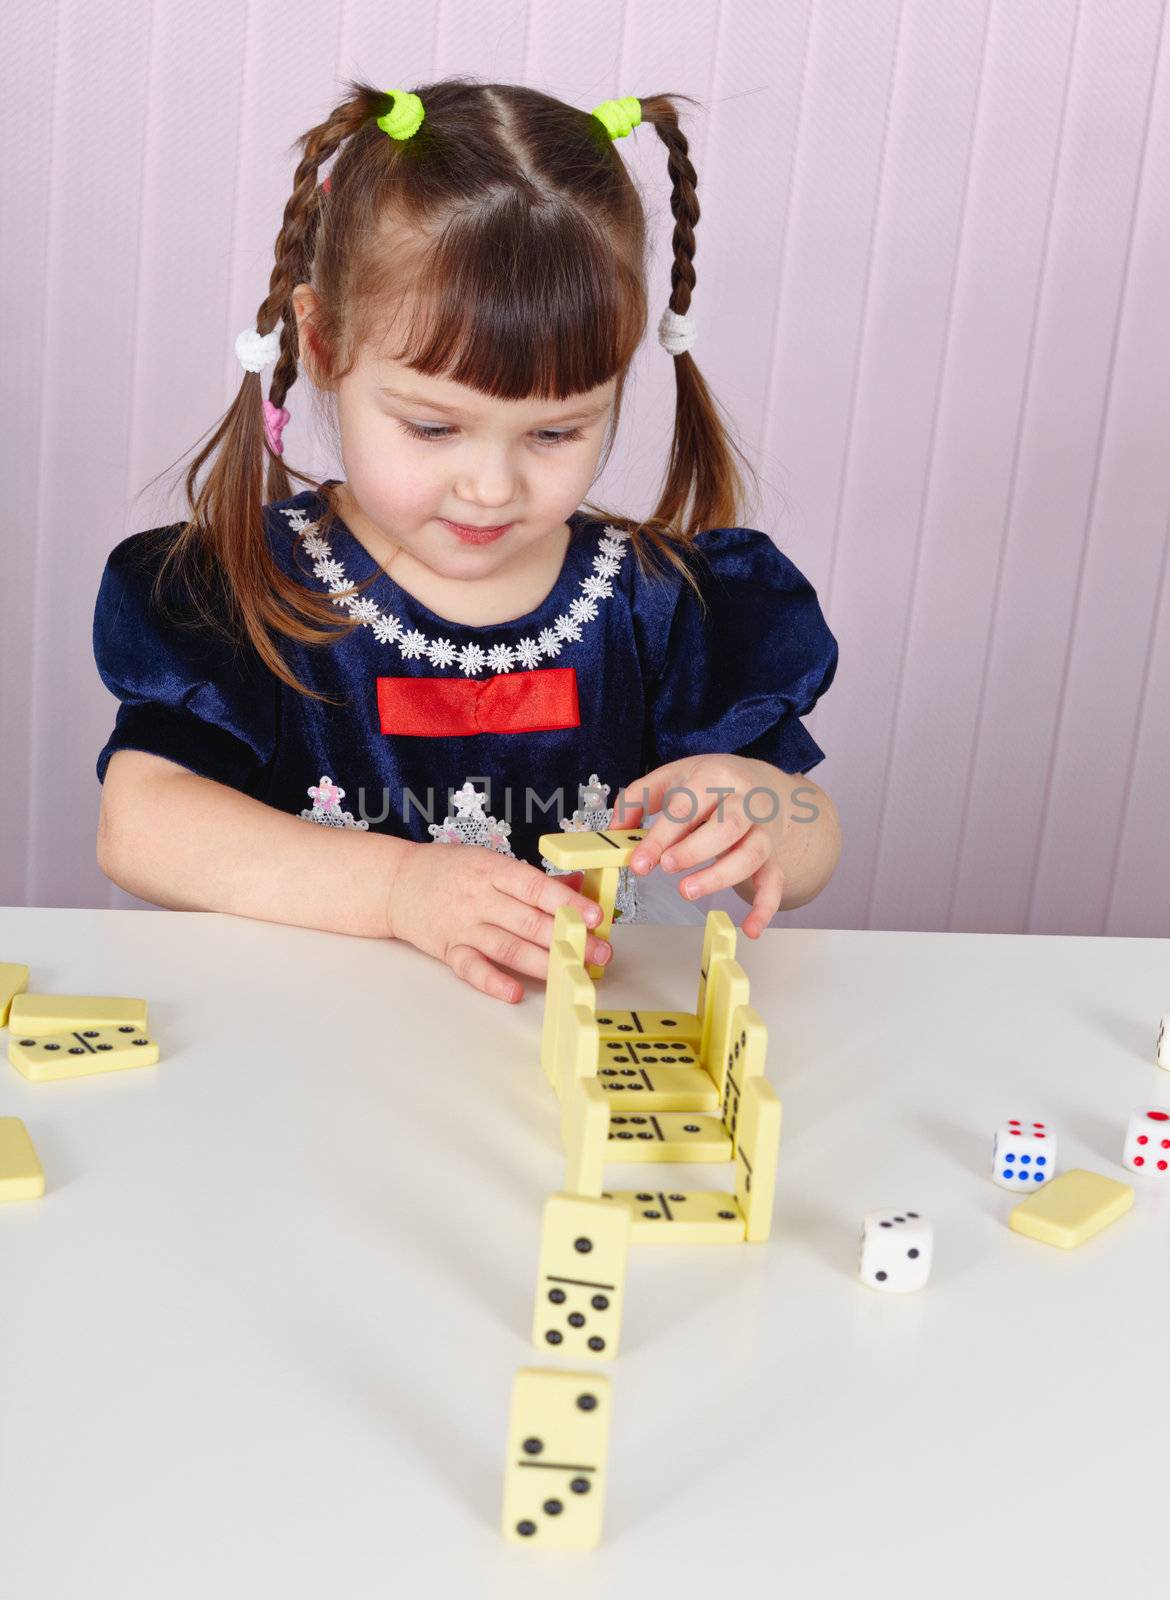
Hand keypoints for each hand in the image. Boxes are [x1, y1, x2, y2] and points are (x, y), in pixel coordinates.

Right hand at [386, 843, 611, 1003]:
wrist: (396, 882)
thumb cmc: (450, 870)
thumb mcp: (489, 862)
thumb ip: (532, 880)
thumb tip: (577, 888)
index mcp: (492, 870)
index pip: (536, 888)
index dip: (568, 904)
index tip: (595, 917)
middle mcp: (479, 898)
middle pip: (528, 922)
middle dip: (567, 939)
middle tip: (598, 953)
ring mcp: (463, 926)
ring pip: (508, 947)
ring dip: (543, 963)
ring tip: (571, 973)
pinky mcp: (449, 949)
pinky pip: (471, 968)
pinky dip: (492, 981)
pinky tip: (515, 992)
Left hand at [616, 755, 787, 938]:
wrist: (763, 785)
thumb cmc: (710, 785)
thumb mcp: (673, 777)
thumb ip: (638, 798)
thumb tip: (615, 830)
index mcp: (715, 778)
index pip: (687, 807)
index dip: (661, 836)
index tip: (639, 862)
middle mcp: (745, 802)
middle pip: (728, 825)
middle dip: (695, 850)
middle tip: (667, 868)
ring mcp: (763, 830)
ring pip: (752, 854)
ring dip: (721, 876)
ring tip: (687, 891)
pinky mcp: (773, 856)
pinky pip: (774, 882)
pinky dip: (765, 907)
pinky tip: (749, 928)